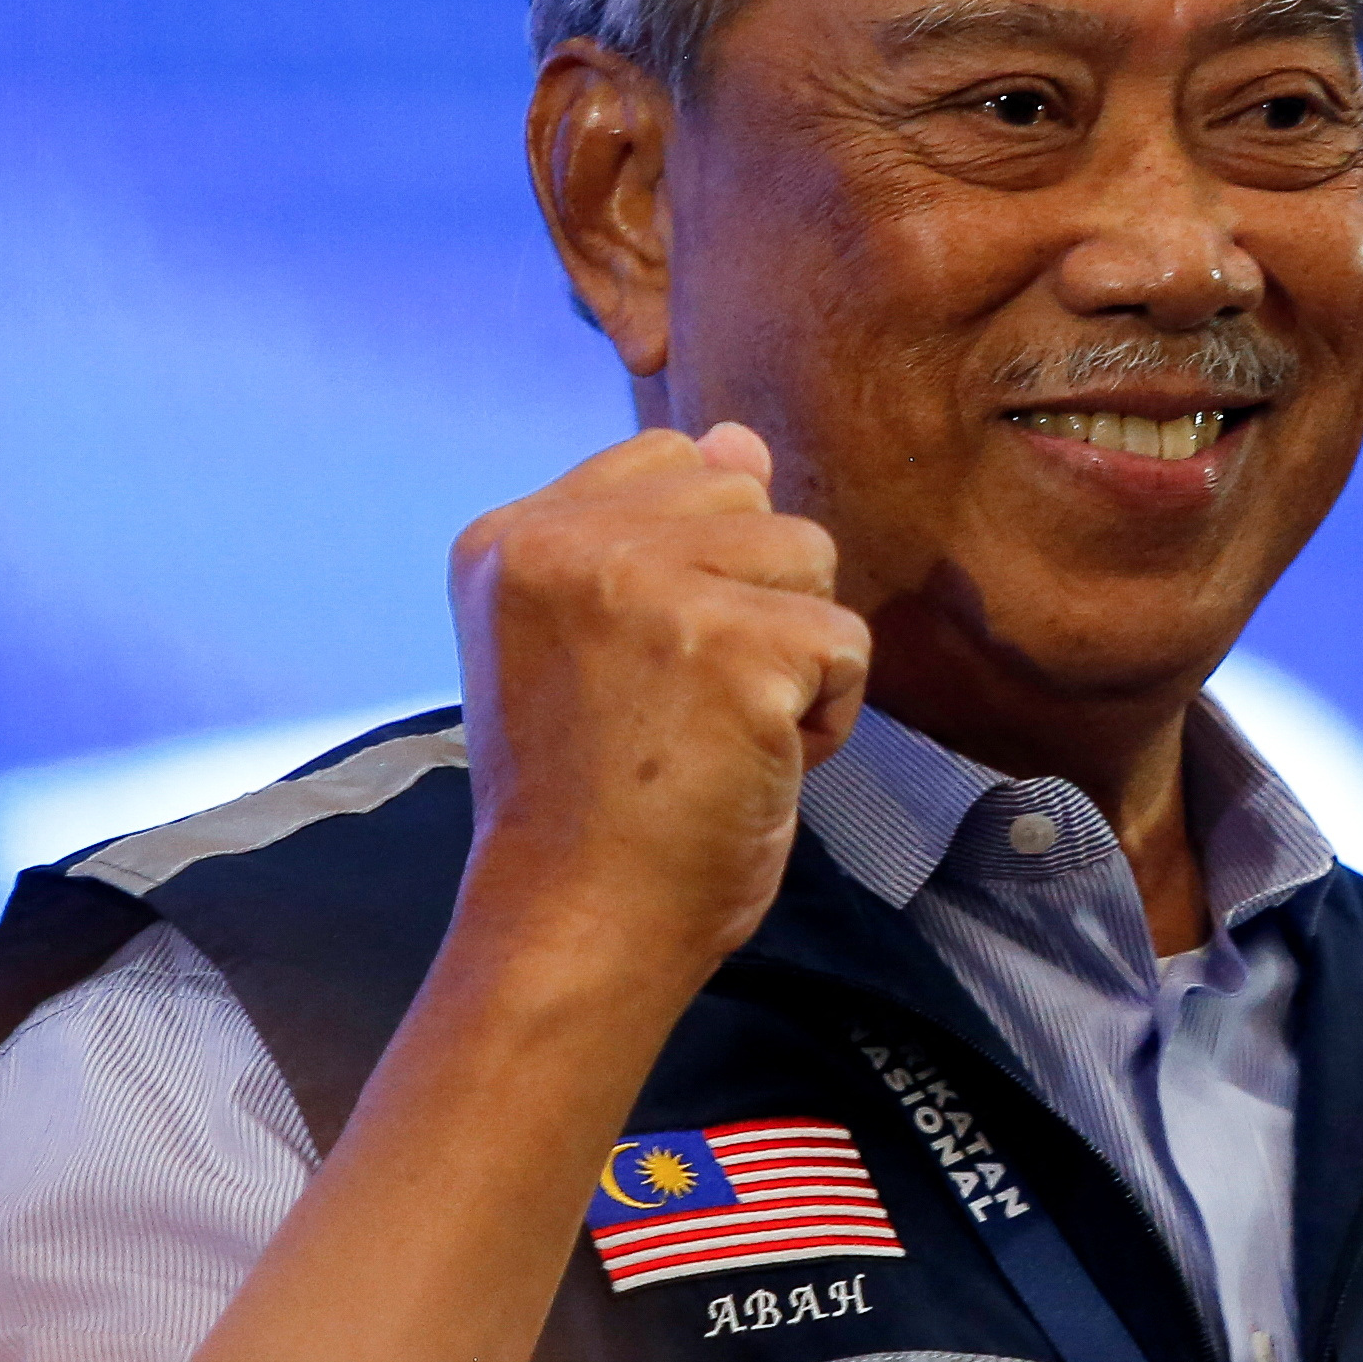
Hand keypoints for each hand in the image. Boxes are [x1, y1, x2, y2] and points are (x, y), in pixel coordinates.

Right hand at [446, 422, 870, 992]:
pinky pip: (849, 642)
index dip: (698, 562)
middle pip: (750, 500)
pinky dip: (830, 717)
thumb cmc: (592, 796)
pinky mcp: (738, 648)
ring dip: (796, 654)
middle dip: (752, 602)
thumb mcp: (594, 639)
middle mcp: (568, 544)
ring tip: (721, 731)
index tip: (644, 664)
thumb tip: (741, 437)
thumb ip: (657, 531)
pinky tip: (757, 764)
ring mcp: (651, 589)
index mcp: (514, 535)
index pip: (672, 461)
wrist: (579, 924)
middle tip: (683, 708)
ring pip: (810, 555)